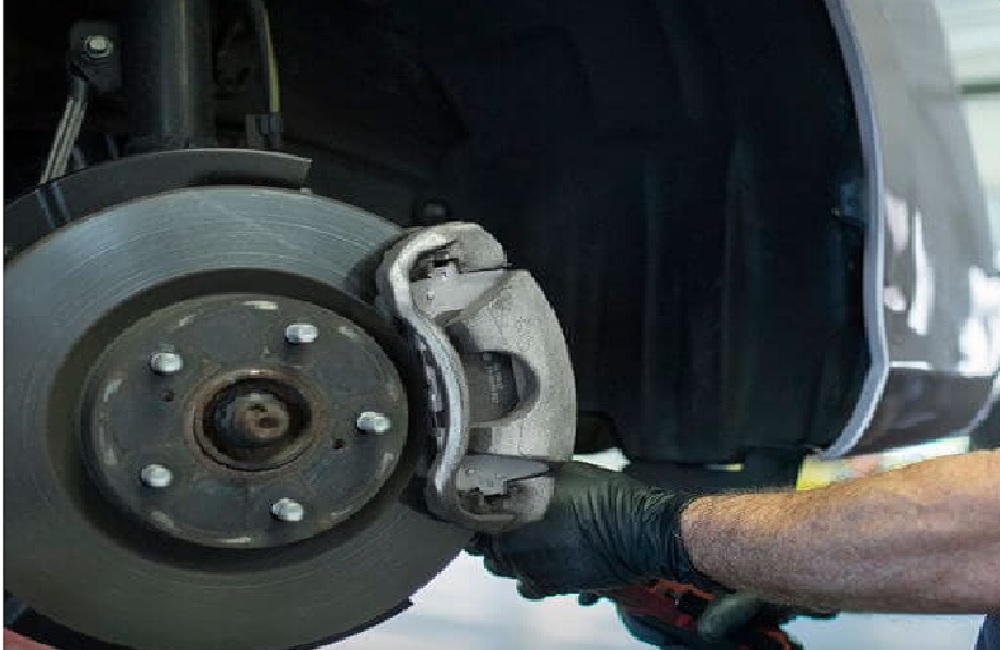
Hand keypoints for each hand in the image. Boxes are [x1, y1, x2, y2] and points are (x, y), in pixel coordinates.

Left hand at [468, 461, 712, 598]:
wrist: (639, 532)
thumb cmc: (607, 498)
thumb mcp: (564, 471)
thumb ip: (532, 475)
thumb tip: (516, 471)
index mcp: (512, 513)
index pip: (473, 520)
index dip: (475, 512)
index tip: (480, 506)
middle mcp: (515, 546)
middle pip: (484, 548)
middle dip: (491, 536)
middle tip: (506, 521)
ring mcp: (532, 570)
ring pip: (503, 568)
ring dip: (509, 556)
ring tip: (527, 540)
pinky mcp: (552, 587)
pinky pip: (527, 584)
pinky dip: (530, 573)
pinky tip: (544, 559)